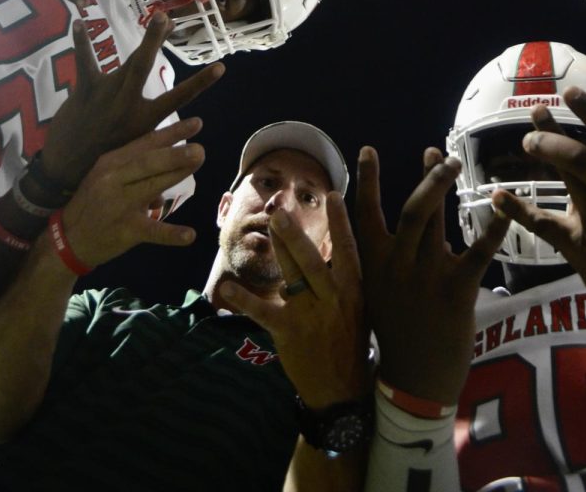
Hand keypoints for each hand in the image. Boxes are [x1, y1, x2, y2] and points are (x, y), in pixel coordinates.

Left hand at [41, 12, 223, 191]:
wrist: (67, 169)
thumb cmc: (107, 157)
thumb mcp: (138, 148)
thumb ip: (160, 137)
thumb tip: (191, 137)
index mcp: (145, 119)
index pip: (179, 98)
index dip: (201, 82)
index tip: (220, 67)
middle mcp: (128, 104)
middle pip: (145, 67)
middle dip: (157, 41)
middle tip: (168, 18)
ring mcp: (106, 95)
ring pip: (128, 62)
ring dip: (145, 40)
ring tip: (158, 17)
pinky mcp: (85, 91)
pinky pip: (84, 62)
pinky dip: (81, 42)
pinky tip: (79, 22)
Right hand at [59, 117, 204, 268]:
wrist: (66, 239)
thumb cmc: (93, 202)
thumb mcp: (108, 177)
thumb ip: (138, 169)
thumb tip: (173, 166)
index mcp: (111, 162)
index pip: (145, 144)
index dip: (171, 133)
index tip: (196, 123)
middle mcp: (113, 179)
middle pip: (148, 162)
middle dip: (175, 153)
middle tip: (199, 148)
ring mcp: (119, 205)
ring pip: (151, 186)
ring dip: (176, 174)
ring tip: (199, 162)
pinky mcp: (125, 230)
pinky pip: (151, 231)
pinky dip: (171, 234)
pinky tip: (190, 235)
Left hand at [220, 195, 367, 407]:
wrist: (341, 388)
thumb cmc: (349, 339)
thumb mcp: (357, 305)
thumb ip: (344, 276)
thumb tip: (332, 241)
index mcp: (353, 289)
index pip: (347, 250)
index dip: (340, 222)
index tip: (332, 195)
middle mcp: (333, 298)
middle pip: (313, 260)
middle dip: (297, 234)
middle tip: (282, 210)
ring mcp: (310, 315)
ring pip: (292, 276)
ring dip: (279, 250)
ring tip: (267, 226)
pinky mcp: (289, 332)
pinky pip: (263, 312)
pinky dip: (244, 300)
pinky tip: (228, 288)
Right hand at [355, 145, 508, 404]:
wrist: (414, 381)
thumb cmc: (398, 332)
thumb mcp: (379, 292)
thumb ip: (390, 257)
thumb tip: (411, 225)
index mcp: (375, 265)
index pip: (365, 214)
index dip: (366, 181)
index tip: (368, 149)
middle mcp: (397, 266)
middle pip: (410, 210)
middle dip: (425, 178)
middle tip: (438, 153)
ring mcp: (425, 278)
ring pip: (434, 222)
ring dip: (443, 188)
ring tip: (454, 162)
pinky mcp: (455, 293)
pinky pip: (477, 254)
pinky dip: (491, 229)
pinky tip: (504, 209)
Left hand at [492, 90, 585, 355]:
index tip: (569, 91)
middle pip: (583, 157)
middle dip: (554, 134)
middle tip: (535, 121)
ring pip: (569, 180)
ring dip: (545, 152)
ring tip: (526, 139)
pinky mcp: (584, 253)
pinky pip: (545, 225)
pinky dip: (518, 209)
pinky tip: (498, 196)